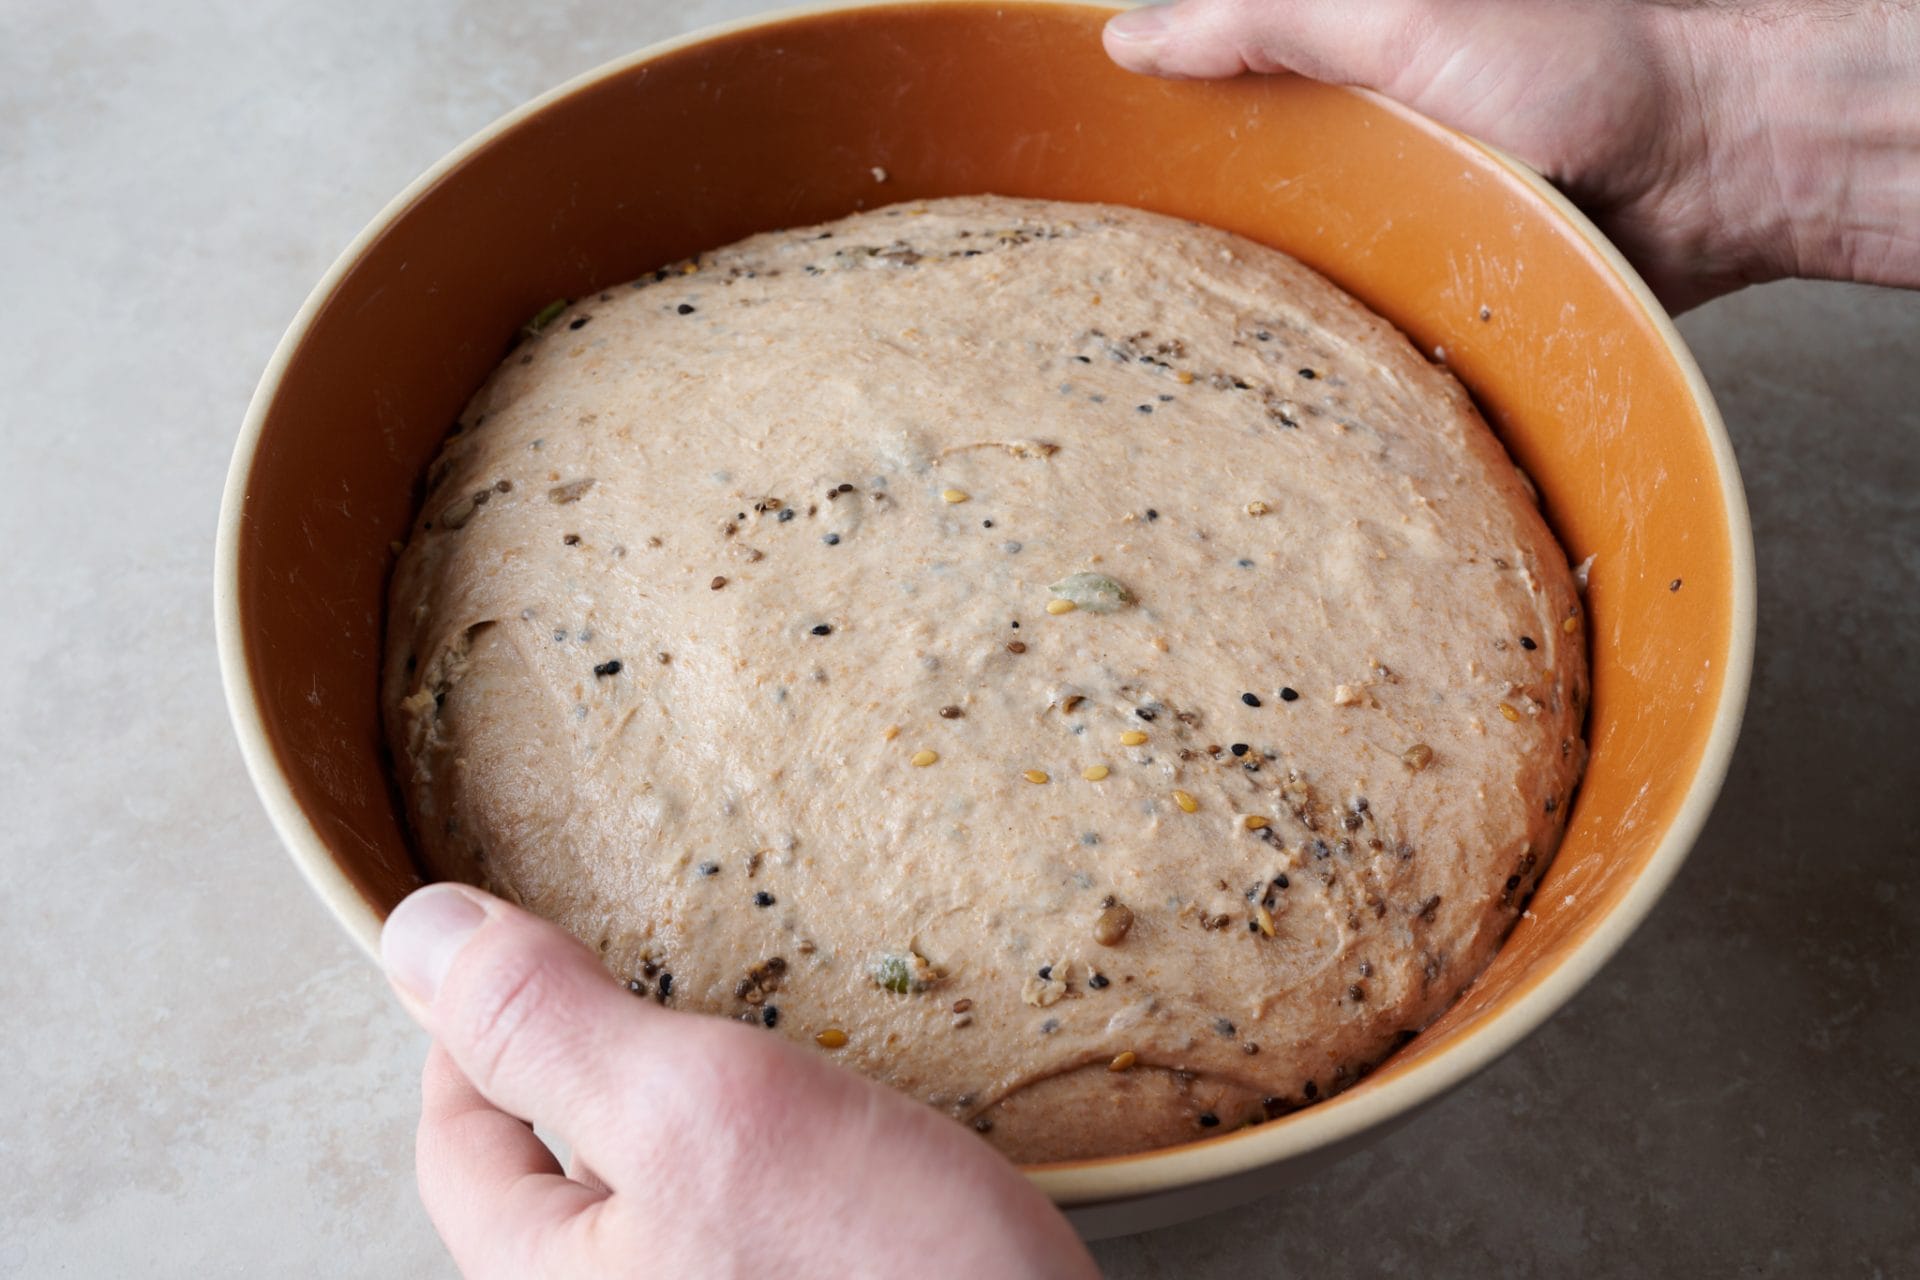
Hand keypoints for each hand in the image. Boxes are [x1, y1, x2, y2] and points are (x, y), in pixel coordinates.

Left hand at [380, 884, 1097, 1278]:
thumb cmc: (887, 1279)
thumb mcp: (700, 1117)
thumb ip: (551, 1031)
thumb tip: (418, 936)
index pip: (458, 1148)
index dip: (475, 1028)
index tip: (521, 946)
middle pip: (553, 1180)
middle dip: (593, 1066)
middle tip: (650, 979)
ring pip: (655, 1199)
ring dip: (687, 1110)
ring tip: (745, 1044)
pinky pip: (739, 1228)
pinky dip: (762, 1159)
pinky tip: (826, 1134)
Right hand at [1104, 0, 1919, 310]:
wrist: (1715, 172)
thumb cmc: (1580, 70)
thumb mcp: (1401, 18)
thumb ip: (1269, 21)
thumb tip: (1129, 37)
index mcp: (1332, 87)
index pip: (1206, 116)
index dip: (1138, 150)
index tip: (1064, 189)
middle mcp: (1355, 169)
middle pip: (1233, 218)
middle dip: (1173, 261)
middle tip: (1094, 309)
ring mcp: (1395, 247)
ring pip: (1287, 299)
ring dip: (1244, 334)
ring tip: (1161, 374)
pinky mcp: (1436, 320)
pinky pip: (1358, 356)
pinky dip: (1324, 381)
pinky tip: (1272, 404)